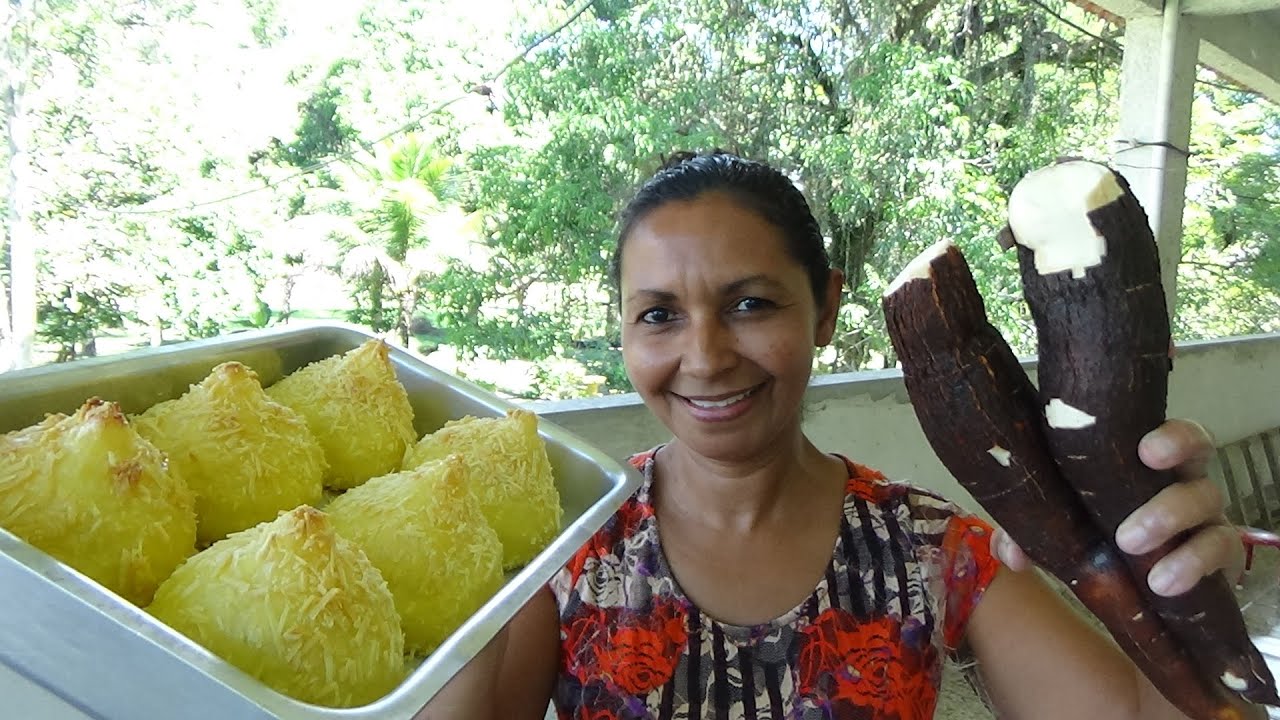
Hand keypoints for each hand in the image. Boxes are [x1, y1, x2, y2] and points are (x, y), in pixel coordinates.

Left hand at [991, 419, 1242, 595]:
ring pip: (1210, 502)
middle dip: (1166, 491)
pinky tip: (1164, 584)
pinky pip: (1223, 551)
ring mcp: (1205, 511)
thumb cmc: (1094, 532)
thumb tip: (1009, 552)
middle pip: (1201, 453)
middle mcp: (1180, 473)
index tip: (1146, 450)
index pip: (1168, 424)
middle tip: (1127, 533)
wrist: (1136, 586)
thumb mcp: (1060, 528)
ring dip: (1172, 529)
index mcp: (1143, 456)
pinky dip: (1194, 566)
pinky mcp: (1219, 551)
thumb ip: (1030, 533)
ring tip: (1137, 560)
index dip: (1170, 435)